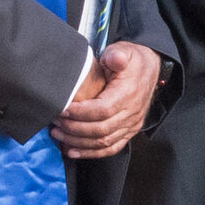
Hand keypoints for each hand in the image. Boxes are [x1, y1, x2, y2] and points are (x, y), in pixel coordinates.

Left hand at [56, 41, 163, 158]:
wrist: (150, 68)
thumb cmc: (132, 60)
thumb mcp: (125, 51)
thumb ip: (118, 55)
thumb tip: (115, 59)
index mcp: (129, 94)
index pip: (102, 110)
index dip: (80, 113)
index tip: (61, 109)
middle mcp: (132, 113)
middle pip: (100, 129)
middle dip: (73, 128)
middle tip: (55, 122)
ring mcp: (132, 125)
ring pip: (103, 142)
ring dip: (78, 142)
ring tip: (58, 134)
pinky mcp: (129, 131)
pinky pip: (111, 148)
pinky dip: (91, 153)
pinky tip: (72, 151)